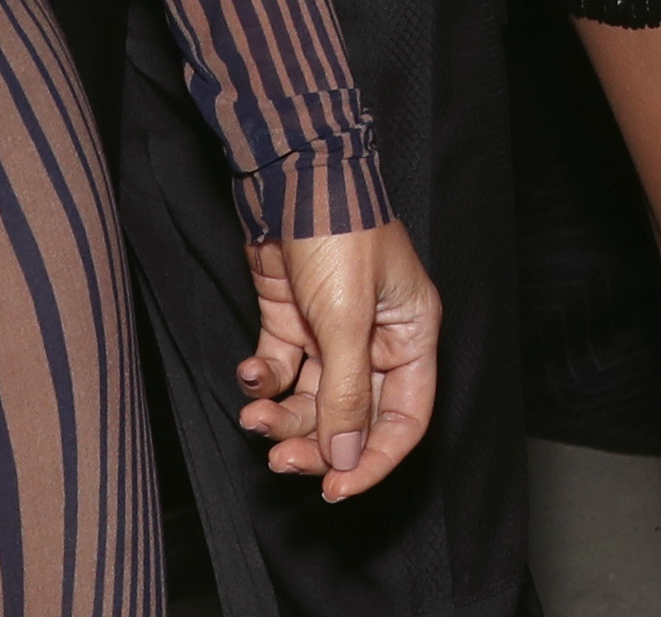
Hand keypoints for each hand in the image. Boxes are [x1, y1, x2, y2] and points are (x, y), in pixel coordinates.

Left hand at [233, 220, 439, 496]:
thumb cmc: (335, 230)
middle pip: (352, 417)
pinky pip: (282, 371)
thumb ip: (348, 393)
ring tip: (254, 416)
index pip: (404, 419)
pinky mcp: (292, 320)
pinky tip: (250, 375)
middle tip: (280, 461)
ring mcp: (331, 331)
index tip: (337, 489)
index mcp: (409, 336)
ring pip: (311, 400)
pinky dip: (263, 382)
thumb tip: (347, 456)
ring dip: (282, 417)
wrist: (288, 172)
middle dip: (315, 443)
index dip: (373, 459)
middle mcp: (375, 339)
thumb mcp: (345, 317)